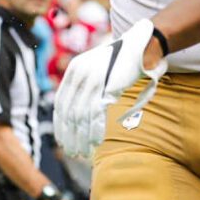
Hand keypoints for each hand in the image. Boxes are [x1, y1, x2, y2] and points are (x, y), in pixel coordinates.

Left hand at [53, 19, 167, 158]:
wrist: (140, 47)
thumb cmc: (120, 62)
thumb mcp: (97, 69)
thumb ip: (85, 86)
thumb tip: (75, 115)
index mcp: (74, 69)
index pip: (60, 102)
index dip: (60, 123)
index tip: (62, 139)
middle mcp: (79, 73)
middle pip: (68, 111)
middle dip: (69, 135)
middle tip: (72, 151)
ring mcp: (92, 79)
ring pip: (80, 115)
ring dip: (81, 136)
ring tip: (83, 151)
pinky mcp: (107, 85)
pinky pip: (96, 113)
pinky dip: (95, 130)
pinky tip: (96, 142)